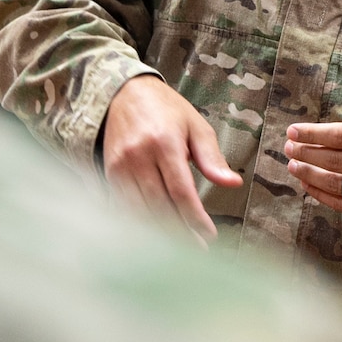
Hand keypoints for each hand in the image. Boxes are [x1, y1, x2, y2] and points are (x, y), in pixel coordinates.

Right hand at [100, 75, 243, 245]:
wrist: (124, 92)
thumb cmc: (165, 109)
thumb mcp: (195, 125)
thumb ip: (212, 157)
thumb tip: (233, 183)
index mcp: (164, 142)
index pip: (181, 191)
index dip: (194, 218)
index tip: (208, 235)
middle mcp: (138, 155)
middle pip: (159, 205)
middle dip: (179, 232)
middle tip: (197, 249)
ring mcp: (120, 165)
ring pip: (139, 210)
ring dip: (159, 232)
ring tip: (178, 248)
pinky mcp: (108, 171)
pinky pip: (123, 205)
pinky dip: (138, 223)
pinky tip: (153, 233)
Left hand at [282, 68, 341, 223]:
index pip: (341, 136)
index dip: (313, 133)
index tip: (293, 129)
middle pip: (334, 160)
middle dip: (306, 152)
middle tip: (288, 145)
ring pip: (335, 184)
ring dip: (308, 174)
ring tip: (293, 164)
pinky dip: (322, 196)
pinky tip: (309, 185)